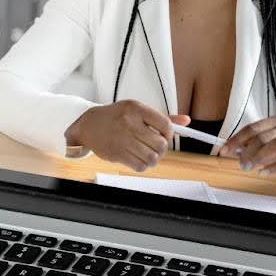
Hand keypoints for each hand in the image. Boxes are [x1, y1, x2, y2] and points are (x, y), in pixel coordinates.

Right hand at [66, 100, 189, 171]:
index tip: (165, 136)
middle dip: (162, 148)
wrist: (88, 125)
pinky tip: (138, 158)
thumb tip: (186, 121)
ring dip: (153, 158)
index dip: (170, 134)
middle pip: (161, 144)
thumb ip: (162, 117)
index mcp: (136, 109)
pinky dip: (143, 165)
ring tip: (148, 153)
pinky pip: (140, 166)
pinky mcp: (117, 154)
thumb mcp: (137, 110)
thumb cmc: (116, 117)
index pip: (165, 124)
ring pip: (152, 157)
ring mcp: (122, 139)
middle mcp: (129, 123)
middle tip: (156, 147)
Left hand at [221, 115, 275, 188]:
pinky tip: (264, 172)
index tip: (224, 150)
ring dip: (260, 157)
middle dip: (248, 151)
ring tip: (251, 167)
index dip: (236, 140)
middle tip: (241, 163)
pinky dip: (274, 168)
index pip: (252, 128)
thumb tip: (230, 149)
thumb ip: (250, 146)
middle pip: (264, 137)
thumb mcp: (265, 147)